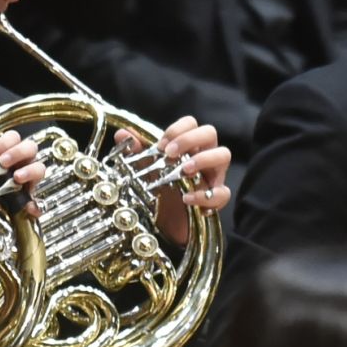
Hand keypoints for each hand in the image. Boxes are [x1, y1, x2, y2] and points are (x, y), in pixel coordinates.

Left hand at [0, 129, 45, 215]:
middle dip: (17, 152)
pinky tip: (29, 207)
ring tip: (16, 177)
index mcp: (4, 153)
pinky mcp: (26, 202)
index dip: (3, 142)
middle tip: (2, 162)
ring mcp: (25, 182)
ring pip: (39, 168)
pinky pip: (38, 201)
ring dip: (30, 170)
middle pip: (30, 148)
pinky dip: (36, 204)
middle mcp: (18, 164)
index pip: (13, 138)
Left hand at [122, 117, 230, 245]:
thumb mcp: (143, 170)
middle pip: (210, 132)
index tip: (161, 145)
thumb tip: (122, 134)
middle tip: (170, 154)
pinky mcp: (216, 198)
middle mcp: (204, 155)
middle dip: (190, 139)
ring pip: (224, 155)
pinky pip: (223, 193)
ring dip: (204, 159)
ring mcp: (213, 175)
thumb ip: (134, 151)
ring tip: (184, 171)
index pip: (191, 123)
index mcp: (187, 145)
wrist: (163, 223)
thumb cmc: (158, 190)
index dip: (178, 129)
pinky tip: (187, 199)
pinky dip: (206, 195)